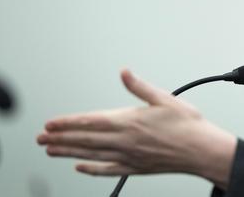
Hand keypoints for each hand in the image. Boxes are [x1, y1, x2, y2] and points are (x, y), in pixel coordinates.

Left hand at [36, 69, 236, 188]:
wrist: (201, 150)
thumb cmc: (187, 125)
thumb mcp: (164, 98)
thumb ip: (140, 87)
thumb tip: (124, 72)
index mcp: (130, 121)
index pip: (90, 122)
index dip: (67, 123)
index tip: (50, 123)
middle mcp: (125, 141)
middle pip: (85, 140)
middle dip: (61, 138)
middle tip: (41, 138)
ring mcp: (128, 156)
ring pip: (91, 155)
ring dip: (69, 153)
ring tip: (52, 151)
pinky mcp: (135, 167)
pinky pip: (107, 170)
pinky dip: (91, 169)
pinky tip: (80, 167)